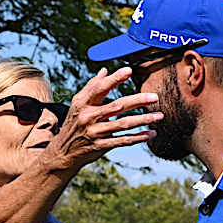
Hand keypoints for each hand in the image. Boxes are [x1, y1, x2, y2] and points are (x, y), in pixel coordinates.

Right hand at [35, 68, 161, 172]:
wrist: (63, 151)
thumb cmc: (74, 123)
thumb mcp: (77, 104)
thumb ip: (91, 87)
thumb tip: (104, 71)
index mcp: (82, 103)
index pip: (100, 88)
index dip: (114, 79)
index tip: (129, 71)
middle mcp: (88, 117)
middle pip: (117, 106)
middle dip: (138, 100)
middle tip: (155, 97)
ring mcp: (95, 132)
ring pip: (123, 124)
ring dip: (143, 120)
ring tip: (159, 116)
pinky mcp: (101, 146)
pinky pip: (123, 140)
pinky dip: (138, 137)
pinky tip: (151, 133)